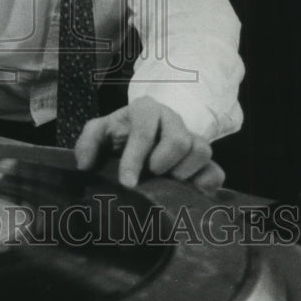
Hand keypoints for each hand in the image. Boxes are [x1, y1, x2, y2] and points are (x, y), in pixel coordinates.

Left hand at [74, 96, 224, 192]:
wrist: (140, 138)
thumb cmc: (119, 134)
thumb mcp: (100, 132)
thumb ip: (88, 141)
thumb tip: (84, 165)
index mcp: (146, 109)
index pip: (145, 130)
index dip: (135, 157)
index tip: (127, 182)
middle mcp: (172, 119)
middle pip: (179, 141)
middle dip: (162, 163)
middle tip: (149, 174)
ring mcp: (191, 138)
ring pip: (202, 151)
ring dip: (183, 172)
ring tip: (166, 181)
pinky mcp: (204, 160)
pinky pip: (216, 170)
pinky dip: (206, 182)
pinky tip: (191, 190)